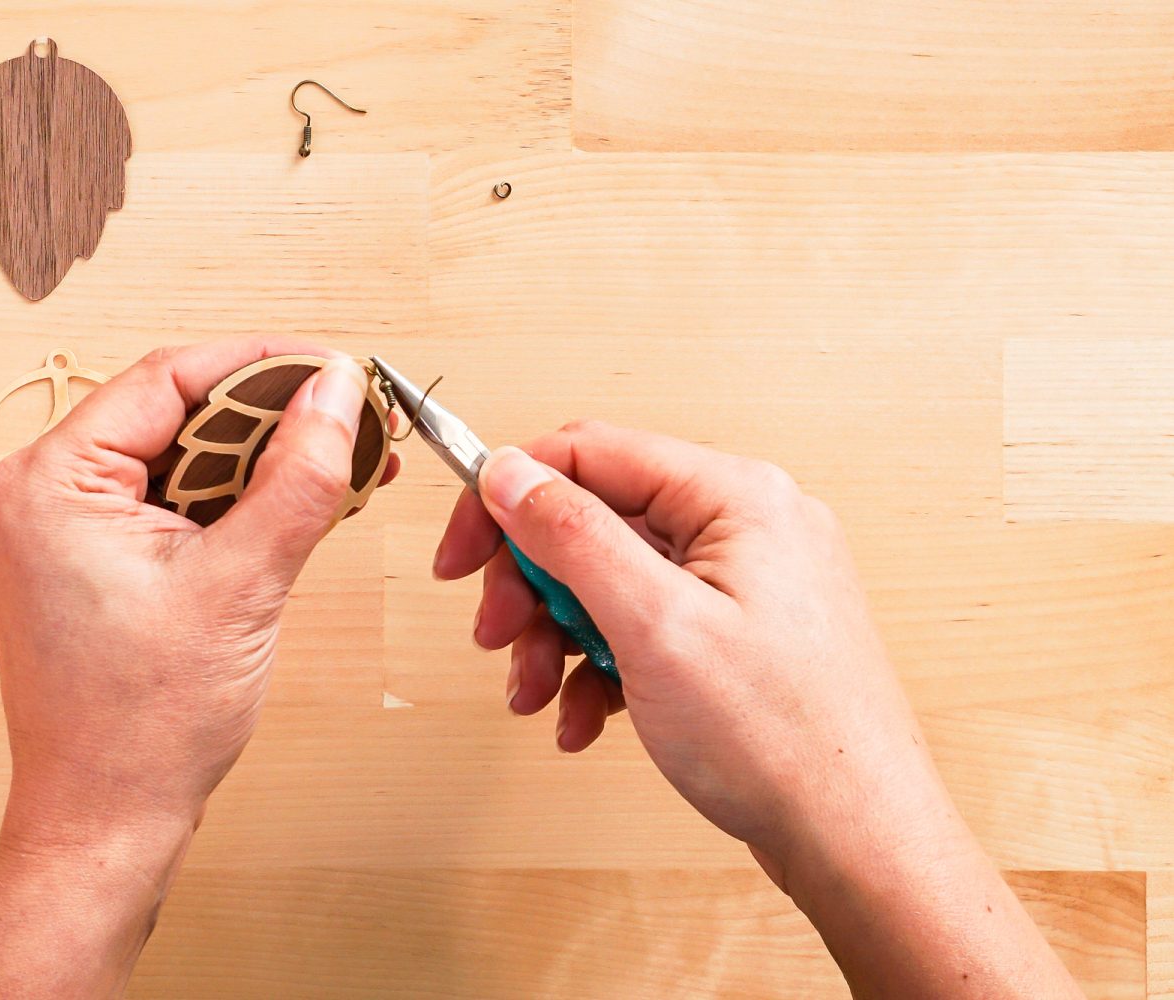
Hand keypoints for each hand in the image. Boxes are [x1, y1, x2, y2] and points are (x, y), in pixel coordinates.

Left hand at [0, 339, 388, 870]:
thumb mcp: (242, 584)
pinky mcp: (88, 559)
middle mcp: (39, 493)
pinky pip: (169, 500)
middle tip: (350, 420)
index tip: (337, 367)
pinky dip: (232, 500)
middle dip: (269, 417)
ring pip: (178, 457)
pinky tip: (291, 505)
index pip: (168, 379)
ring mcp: (59, 529)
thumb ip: (297, 477)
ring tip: (336, 467)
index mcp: (49, 482)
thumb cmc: (145, 726)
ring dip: (257, 460)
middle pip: (174, 412)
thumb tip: (339, 392)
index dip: (263, 365)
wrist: (107, 820)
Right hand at [434, 420, 1082, 997]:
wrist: (857, 841)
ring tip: (536, 692)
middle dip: (532, 584)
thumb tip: (511, 474)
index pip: (590, 454)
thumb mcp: (655, 625)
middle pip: (594, 522)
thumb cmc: (785, 740)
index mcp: (735, 499)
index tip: (461, 553)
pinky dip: (599, 668)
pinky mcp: (735, 639)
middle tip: (497, 635)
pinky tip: (583, 718)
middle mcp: (744, 529)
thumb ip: (574, 536)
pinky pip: (642, 629)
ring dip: (557, 635)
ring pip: (611, 582)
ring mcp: (742, 586)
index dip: (509, 498)